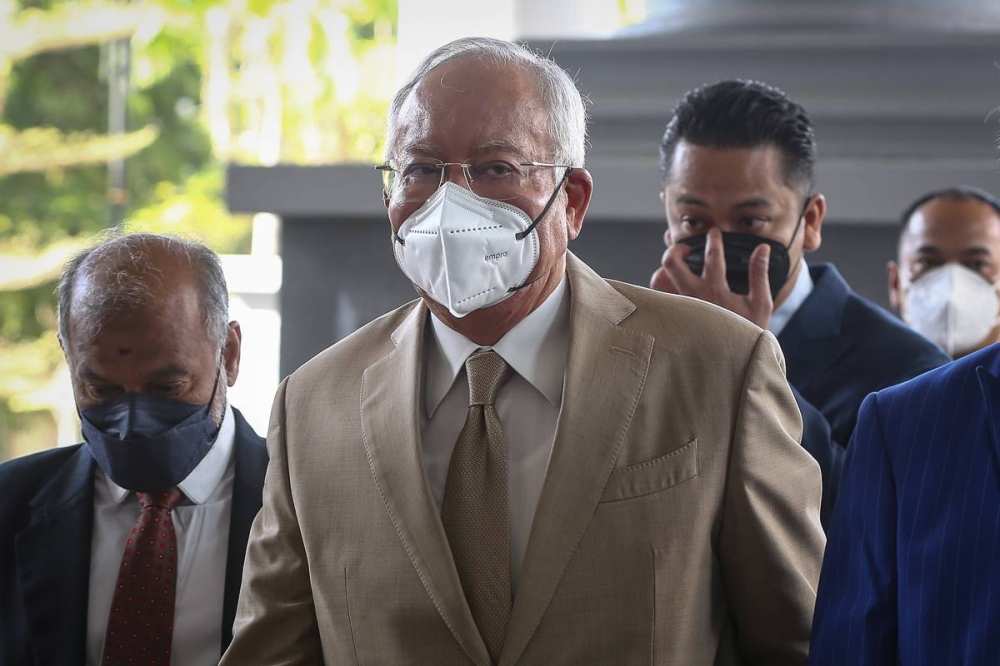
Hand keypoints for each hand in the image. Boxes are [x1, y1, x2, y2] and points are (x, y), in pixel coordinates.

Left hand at [649, 227, 774, 328]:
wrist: (733, 362)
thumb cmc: (748, 333)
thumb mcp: (760, 303)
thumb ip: (759, 273)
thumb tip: (762, 248)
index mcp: (715, 290)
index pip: (711, 256)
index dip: (713, 240)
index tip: (714, 233)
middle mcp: (692, 297)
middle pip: (672, 262)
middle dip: (677, 248)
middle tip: (687, 248)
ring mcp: (679, 308)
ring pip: (658, 280)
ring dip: (665, 269)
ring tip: (676, 267)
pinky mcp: (672, 318)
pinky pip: (658, 298)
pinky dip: (662, 288)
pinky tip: (672, 286)